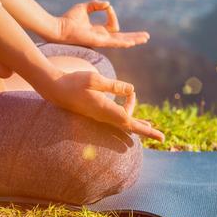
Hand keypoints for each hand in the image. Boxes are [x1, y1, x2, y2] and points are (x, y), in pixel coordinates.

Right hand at [40, 70, 163, 140]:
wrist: (53, 88)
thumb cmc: (73, 82)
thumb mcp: (95, 79)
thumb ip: (114, 86)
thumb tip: (132, 90)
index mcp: (106, 110)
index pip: (130, 123)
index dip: (147, 130)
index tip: (160, 136)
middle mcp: (104, 116)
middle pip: (130, 126)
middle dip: (146, 131)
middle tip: (162, 137)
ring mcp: (100, 115)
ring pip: (123, 120)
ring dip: (137, 121)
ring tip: (149, 124)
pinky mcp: (96, 111)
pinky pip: (115, 116)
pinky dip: (126, 113)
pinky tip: (130, 107)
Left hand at [56, 0, 149, 47]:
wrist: (58, 27)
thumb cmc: (68, 19)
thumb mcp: (85, 7)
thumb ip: (96, 4)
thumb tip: (108, 4)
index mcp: (99, 32)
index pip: (113, 25)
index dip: (112, 14)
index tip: (106, 6)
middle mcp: (102, 38)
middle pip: (123, 38)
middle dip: (135, 36)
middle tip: (146, 37)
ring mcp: (101, 41)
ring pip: (122, 41)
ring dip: (134, 39)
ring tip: (145, 39)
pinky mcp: (99, 42)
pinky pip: (114, 42)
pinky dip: (124, 42)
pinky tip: (132, 42)